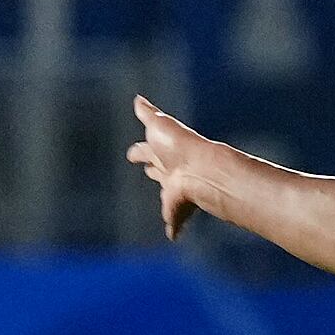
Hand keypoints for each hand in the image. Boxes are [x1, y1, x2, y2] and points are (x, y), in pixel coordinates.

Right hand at [127, 96, 219, 239]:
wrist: (200, 169)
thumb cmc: (179, 146)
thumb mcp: (159, 124)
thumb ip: (149, 114)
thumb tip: (138, 98)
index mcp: (162, 151)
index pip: (148, 149)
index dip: (140, 151)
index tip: (133, 153)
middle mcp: (169, 170)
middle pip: (158, 169)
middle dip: (153, 168)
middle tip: (149, 168)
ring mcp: (174, 189)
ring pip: (167, 194)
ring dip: (165, 197)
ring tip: (165, 202)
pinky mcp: (177, 207)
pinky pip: (174, 219)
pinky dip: (173, 227)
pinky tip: (173, 235)